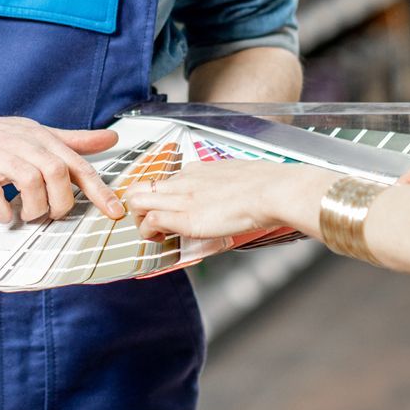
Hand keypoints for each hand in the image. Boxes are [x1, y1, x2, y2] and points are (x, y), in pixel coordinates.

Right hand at [0, 102, 122, 223]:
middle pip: (57, 174)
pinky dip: (2, 211)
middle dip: (60, 203)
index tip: (114, 213)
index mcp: (42, 139)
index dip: (99, 191)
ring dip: (33, 208)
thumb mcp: (37, 133)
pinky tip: (1, 214)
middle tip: (50, 214)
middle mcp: (24, 145)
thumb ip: (74, 140)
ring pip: (30, 183)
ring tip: (25, 214)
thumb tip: (111, 138)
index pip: (78, 165)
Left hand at [122, 161, 333, 240]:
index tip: (164, 209)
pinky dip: (149, 232)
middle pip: (140, 187)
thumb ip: (224, 184)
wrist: (272, 191)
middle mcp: (183, 181)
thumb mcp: (237, 176)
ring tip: (156, 233)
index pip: (163, 180)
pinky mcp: (185, 218)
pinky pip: (151, 221)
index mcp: (196, 170)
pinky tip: (161, 238)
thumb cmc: (265, 185)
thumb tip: (228, 192)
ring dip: (140, 220)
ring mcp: (182, 198)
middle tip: (151, 223)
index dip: (157, 196)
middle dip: (138, 207)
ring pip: (137, 201)